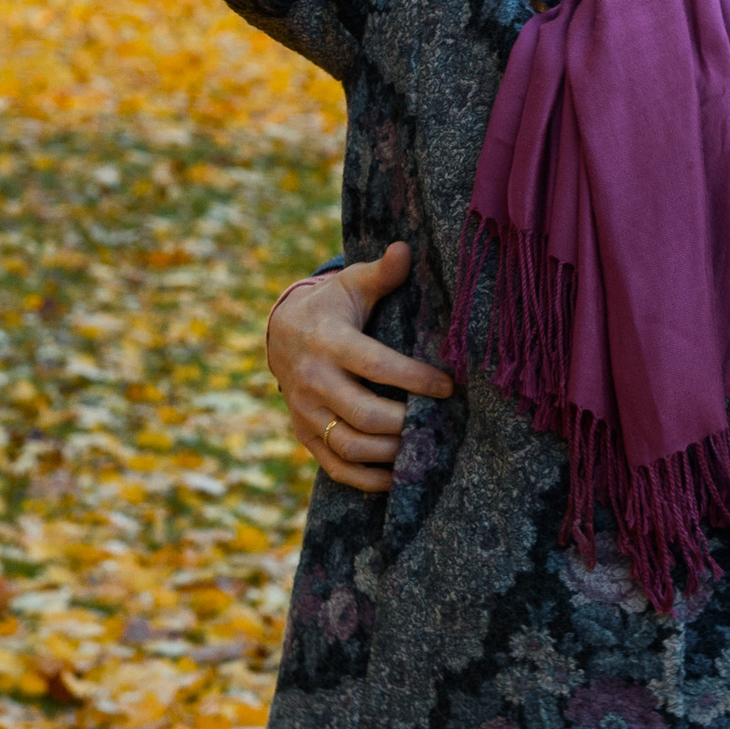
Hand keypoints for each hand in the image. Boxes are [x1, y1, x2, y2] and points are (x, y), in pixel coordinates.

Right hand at [268, 244, 452, 495]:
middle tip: (439, 421)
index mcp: (329, 343)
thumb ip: (382, 273)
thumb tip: (406, 249)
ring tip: (424, 445)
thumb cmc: (332, 307)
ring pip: (351, 446)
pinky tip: (398, 475)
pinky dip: (369, 479)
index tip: (448, 386)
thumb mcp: (353, 285)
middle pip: (364, 414)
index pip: (375, 366)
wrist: (280, 333)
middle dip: (406, 423)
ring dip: (391, 452)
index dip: (414, 379)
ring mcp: (306, 412)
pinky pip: (337, 467)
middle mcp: (314, 381)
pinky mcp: (306, 434)